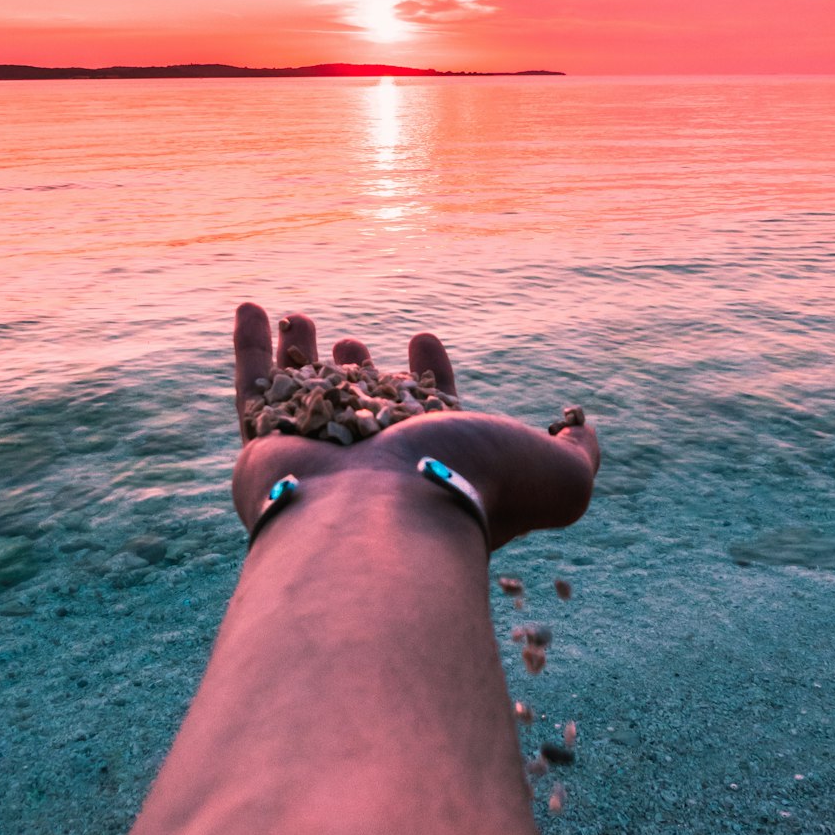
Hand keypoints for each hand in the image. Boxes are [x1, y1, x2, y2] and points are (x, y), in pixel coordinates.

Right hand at [232, 303, 599, 550]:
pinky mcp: (263, 451)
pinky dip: (249, 349)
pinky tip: (249, 306)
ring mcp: (315, 459)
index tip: (424, 337)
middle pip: (360, 406)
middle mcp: (372, 466)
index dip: (430, 372)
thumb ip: (578, 455)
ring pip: (302, 395)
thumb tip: (584, 430)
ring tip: (299, 316)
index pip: (427, 409)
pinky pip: (252, 390)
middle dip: (359, 370)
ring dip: (301, 354)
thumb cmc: (470, 493)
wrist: (381, 528)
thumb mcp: (555, 475)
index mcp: (431, 465)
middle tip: (354, 344)